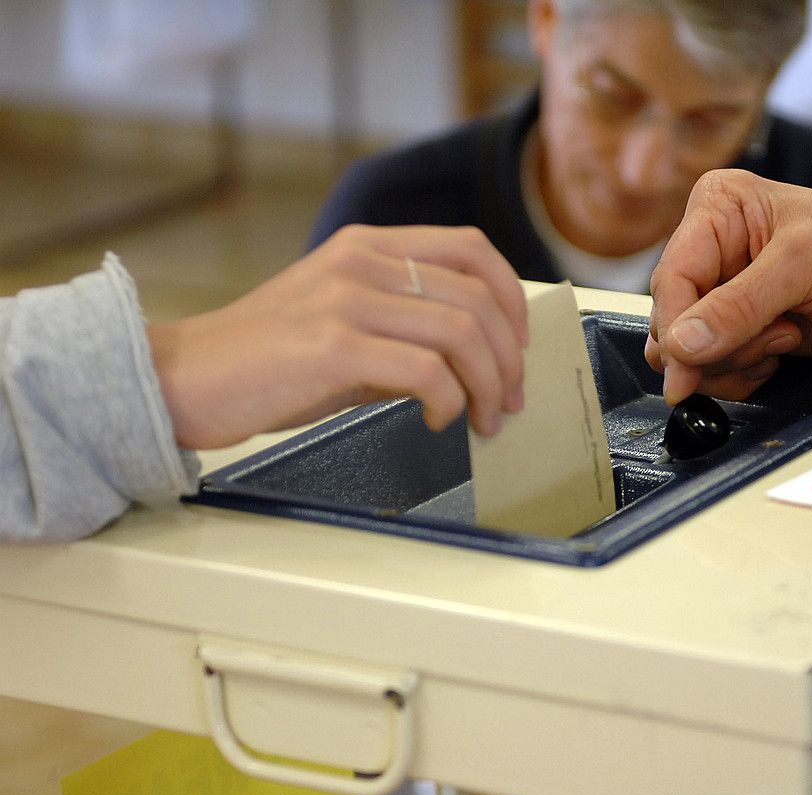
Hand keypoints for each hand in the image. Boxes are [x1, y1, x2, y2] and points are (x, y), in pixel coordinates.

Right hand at [148, 224, 528, 447]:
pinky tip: (440, 421)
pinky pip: (427, 371)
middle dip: (510, 357)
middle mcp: (361, 262)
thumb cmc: (264, 359)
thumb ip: (404, 324)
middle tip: (511, 398)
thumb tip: (474, 358)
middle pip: (477, 295)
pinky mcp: (333, 346)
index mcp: (367, 246)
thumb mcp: (342, 321)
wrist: (182, 378)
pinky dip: (451, 402)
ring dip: (490, 385)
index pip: (470, 247)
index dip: (511, 294)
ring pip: (462, 331)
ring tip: (486, 419)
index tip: (518, 342)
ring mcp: (347, 300)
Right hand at [645, 169, 811, 403]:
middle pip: (674, 318)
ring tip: (785, 337)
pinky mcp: (744, 326)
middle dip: (716, 344)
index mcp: (719, 209)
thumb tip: (682, 345)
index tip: (685, 366)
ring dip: (735, 359)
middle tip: (770, 341)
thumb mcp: (802, 268)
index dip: (676, 326)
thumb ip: (738, 308)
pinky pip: (716, 365)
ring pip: (691, 349)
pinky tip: (782, 350)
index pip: (672, 277)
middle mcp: (715, 246)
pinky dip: (744, 371)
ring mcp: (728, 290)